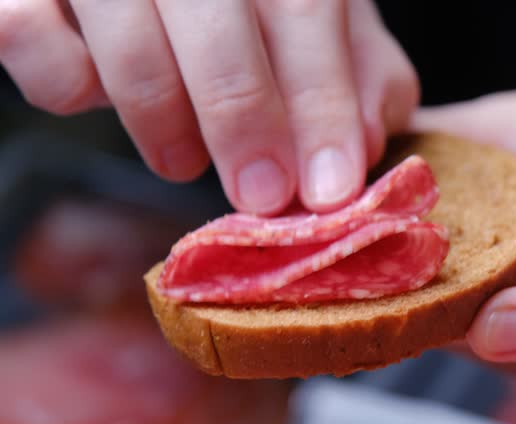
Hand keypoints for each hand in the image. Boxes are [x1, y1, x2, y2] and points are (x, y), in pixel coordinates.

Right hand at [0, 0, 417, 213]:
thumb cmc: (248, 7)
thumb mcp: (316, 27)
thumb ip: (354, 71)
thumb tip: (368, 138)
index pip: (306, 7)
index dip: (322, 102)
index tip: (331, 189)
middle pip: (219, 18)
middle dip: (244, 119)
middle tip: (263, 198)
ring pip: (126, 31)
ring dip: (161, 115)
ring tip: (182, 163)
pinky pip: (30, 35)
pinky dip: (66, 86)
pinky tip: (97, 98)